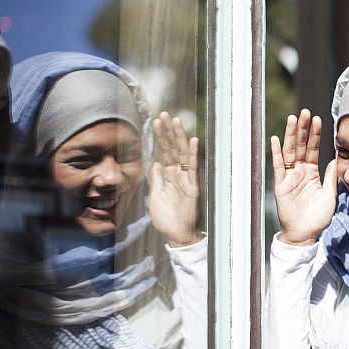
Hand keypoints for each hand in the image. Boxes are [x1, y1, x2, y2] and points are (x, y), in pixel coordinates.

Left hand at [149, 111, 202, 246]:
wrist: (176, 235)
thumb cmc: (166, 218)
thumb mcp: (155, 196)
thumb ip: (156, 179)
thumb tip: (154, 163)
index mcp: (169, 176)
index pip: (165, 152)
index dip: (161, 137)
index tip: (156, 122)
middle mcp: (179, 174)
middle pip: (173, 148)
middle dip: (169, 131)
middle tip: (164, 113)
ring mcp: (187, 179)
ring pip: (183, 154)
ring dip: (179, 137)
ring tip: (175, 120)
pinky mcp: (193, 186)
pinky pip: (193, 167)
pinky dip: (193, 154)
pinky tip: (192, 140)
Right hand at [271, 109, 336, 245]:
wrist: (305, 234)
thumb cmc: (318, 218)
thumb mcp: (330, 195)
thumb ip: (332, 177)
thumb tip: (337, 159)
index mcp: (312, 173)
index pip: (313, 149)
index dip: (315, 135)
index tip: (319, 119)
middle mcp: (300, 172)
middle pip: (300, 146)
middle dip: (303, 129)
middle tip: (305, 112)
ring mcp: (290, 177)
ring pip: (290, 152)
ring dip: (291, 135)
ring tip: (293, 119)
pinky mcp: (281, 185)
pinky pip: (278, 167)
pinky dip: (277, 153)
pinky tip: (276, 139)